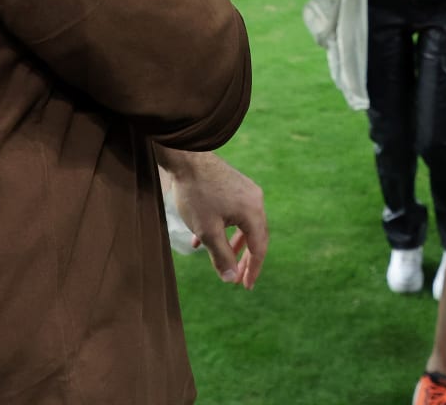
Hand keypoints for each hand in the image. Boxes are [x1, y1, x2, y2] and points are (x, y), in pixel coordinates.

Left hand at [167, 152, 267, 289]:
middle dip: (244, 259)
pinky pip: (235, 213)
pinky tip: (202, 238)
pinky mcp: (235, 186)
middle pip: (255, 236)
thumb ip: (221, 257)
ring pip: (243, 225)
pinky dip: (224, 229)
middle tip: (237, 279)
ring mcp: (246, 191)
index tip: (245, 286)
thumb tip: (231, 279)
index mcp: (253, 211)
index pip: (259, 247)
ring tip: (223, 260)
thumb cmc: (197, 194)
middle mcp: (255, 200)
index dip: (252, 269)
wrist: (186, 158)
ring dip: (233, 245)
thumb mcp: (207, 231)